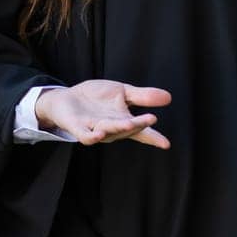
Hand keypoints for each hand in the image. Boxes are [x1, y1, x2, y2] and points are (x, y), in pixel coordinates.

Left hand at [34, 80, 171, 147]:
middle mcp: (112, 128)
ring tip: (131, 123)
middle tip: (151, 119)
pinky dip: (92, 136)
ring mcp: (95, 129)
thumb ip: (142, 96)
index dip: (153, 137)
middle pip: (127, 129)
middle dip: (138, 124)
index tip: (166, 144)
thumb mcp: (122, 92)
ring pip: (110, 131)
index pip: (141, 131)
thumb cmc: (96, 98)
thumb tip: (169, 97)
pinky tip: (99, 134)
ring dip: (119, 128)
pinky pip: (86, 136)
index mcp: (124, 121)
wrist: (67, 98)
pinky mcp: (79, 128)